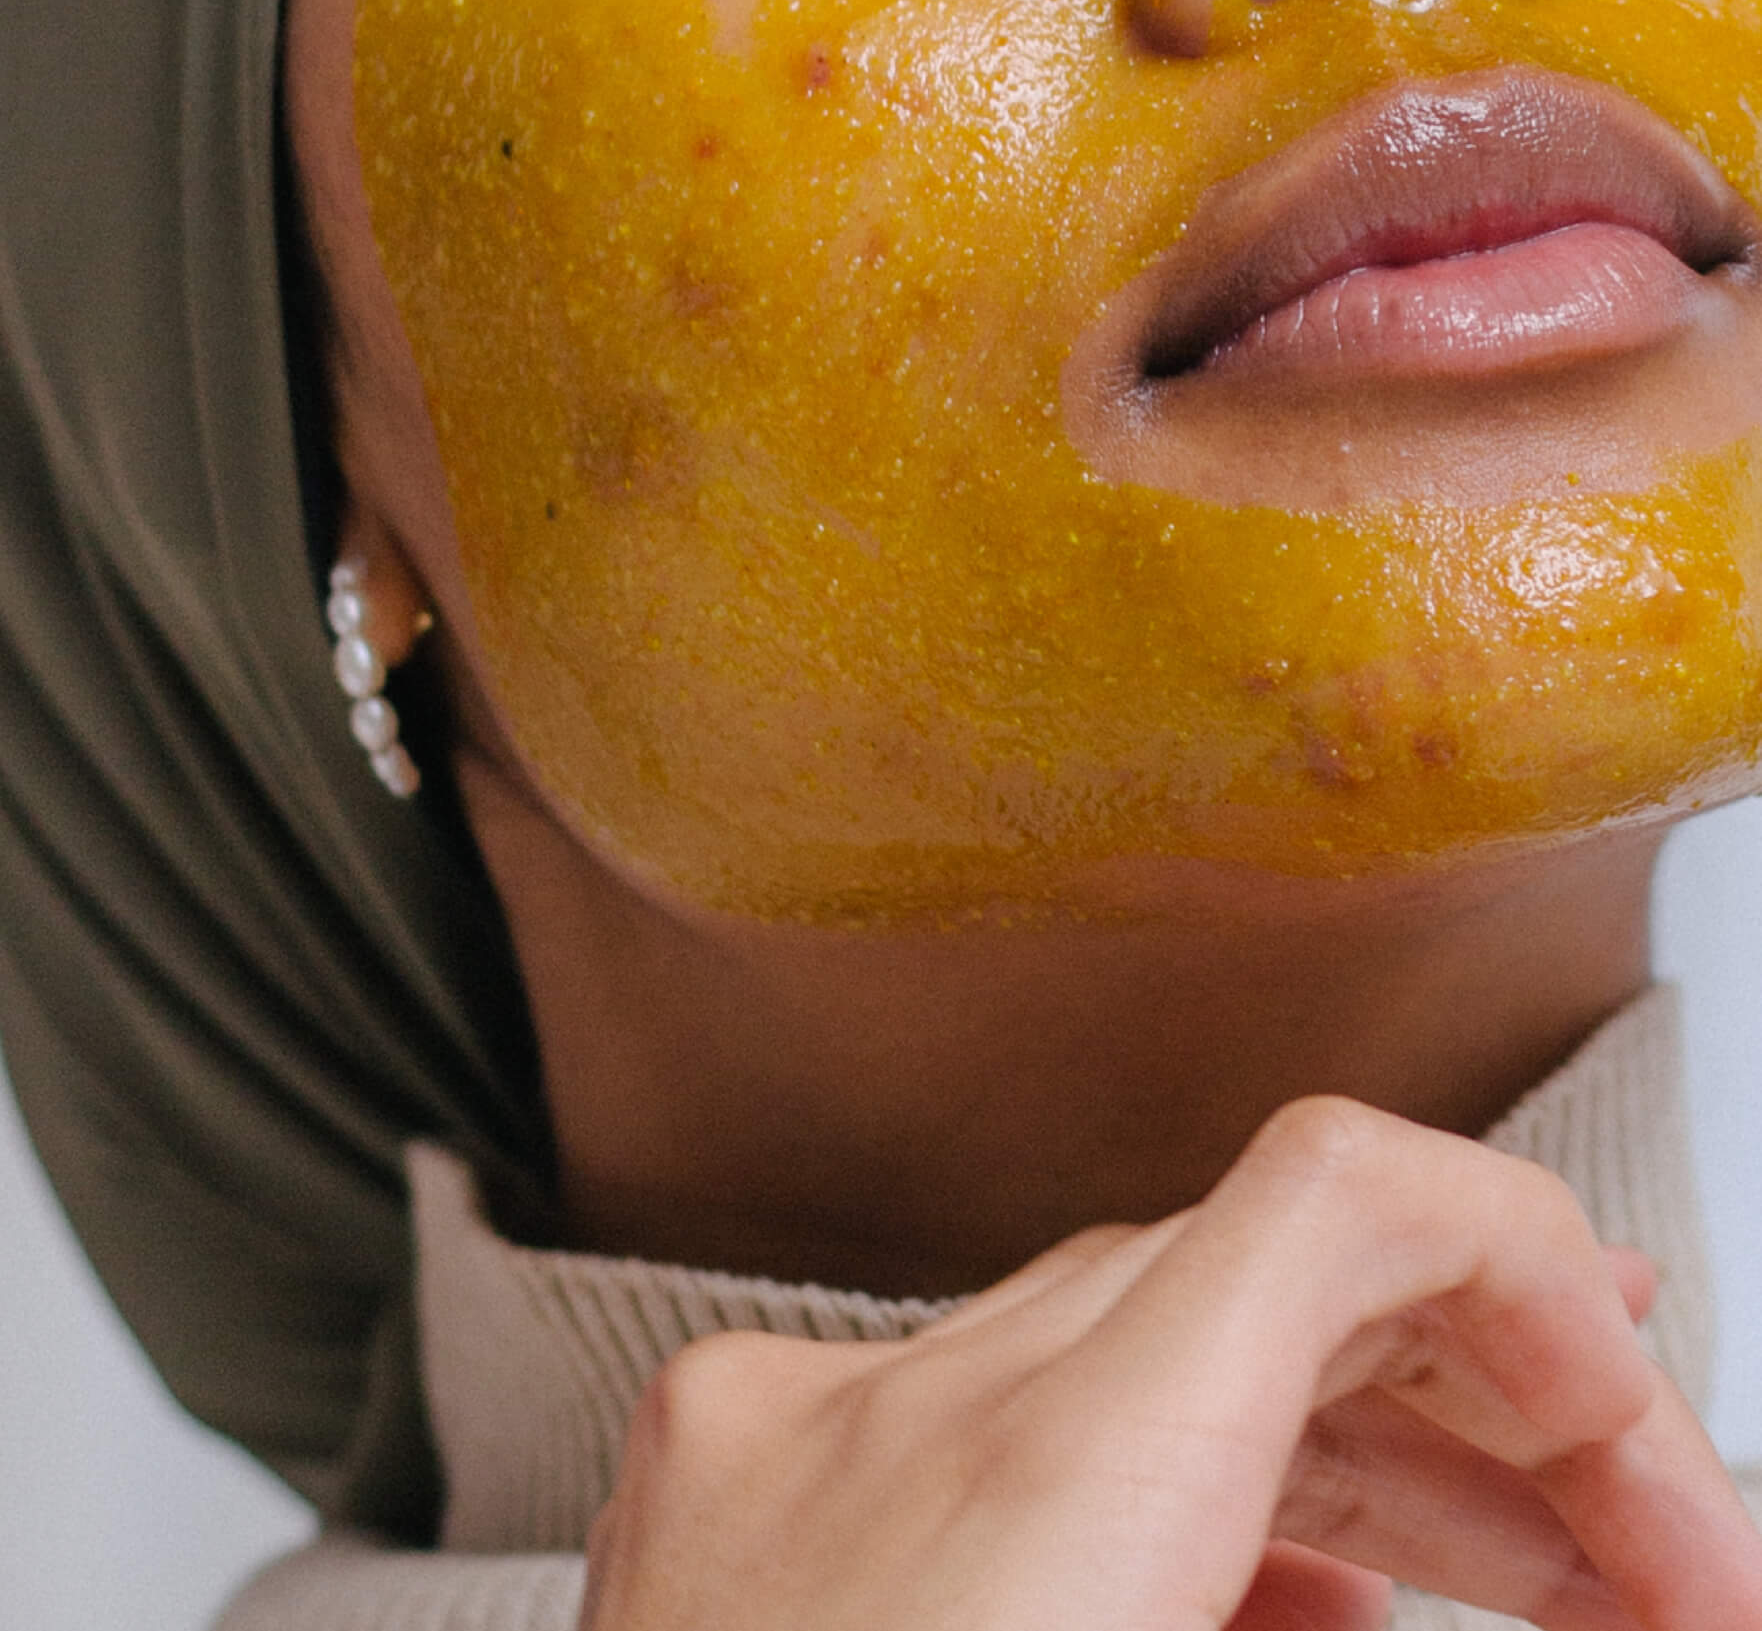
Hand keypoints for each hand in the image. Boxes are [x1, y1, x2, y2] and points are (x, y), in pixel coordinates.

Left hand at [581, 1099, 1761, 1629]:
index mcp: (1025, 1513)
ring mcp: (779, 1436)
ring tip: (1517, 1565)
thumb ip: (1333, 1606)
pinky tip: (1302, 1598)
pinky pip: (992, 1415)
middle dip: (1484, 1397)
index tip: (1644, 1452)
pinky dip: (1176, 1483)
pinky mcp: (727, 1480)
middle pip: (1243, 1269)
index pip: (1328, 1198)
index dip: (1536, 1274)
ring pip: (1124, 1335)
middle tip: (1645, 1540)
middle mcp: (877, 1419)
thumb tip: (1564, 1586)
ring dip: (1338, 1434)